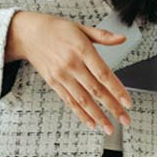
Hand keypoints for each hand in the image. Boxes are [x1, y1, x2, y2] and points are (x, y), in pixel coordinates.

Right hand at [6, 11, 131, 134]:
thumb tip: (122, 38)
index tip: (127, 102)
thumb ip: (103, 35)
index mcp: (82, 49)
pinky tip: (91, 122)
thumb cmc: (55, 29)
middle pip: (96, 91)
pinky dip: (81, 114)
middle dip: (112, 108)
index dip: (117, 90)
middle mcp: (72, 65)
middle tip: (125, 119)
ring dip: (98, 116)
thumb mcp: (81, 28)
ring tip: (109, 128)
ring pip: (83, 100)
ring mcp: (62, 76)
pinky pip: (69, 101)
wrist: (28, 34)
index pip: (103, 74)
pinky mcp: (54, 83)